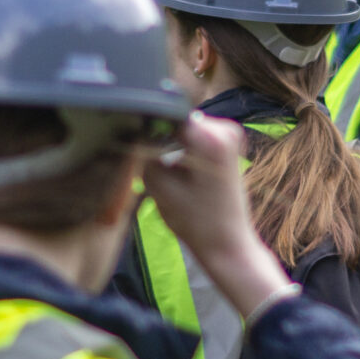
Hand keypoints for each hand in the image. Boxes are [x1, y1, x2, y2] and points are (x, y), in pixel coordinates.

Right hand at [141, 115, 290, 319]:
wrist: (227, 244)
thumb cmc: (195, 222)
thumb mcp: (158, 185)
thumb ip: (142, 152)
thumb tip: (131, 130)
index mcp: (210, 136)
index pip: (161, 113)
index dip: (141, 127)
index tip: (129, 142)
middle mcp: (224, 127)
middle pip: (172, 120)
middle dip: (156, 137)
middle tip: (147, 165)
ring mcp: (230, 134)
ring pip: (180, 129)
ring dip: (167, 145)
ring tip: (166, 173)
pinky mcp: (227, 144)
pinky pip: (192, 137)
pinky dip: (180, 150)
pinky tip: (178, 172)